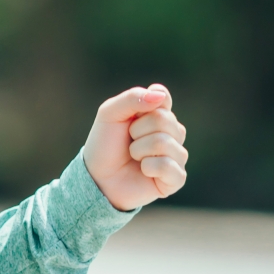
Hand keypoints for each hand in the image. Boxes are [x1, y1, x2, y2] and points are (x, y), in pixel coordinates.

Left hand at [82, 83, 187, 210]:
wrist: (97, 178)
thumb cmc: (104, 144)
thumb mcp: (110, 113)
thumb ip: (132, 98)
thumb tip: (160, 96)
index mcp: (158, 113)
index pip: (163, 97)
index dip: (144, 106)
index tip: (131, 117)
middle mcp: (172, 133)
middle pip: (163, 120)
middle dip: (137, 131)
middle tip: (128, 141)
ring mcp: (176, 155)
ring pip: (164, 142)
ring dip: (139, 150)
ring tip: (133, 157)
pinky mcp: (177, 177)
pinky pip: (168, 166)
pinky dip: (149, 167)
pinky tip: (144, 171)